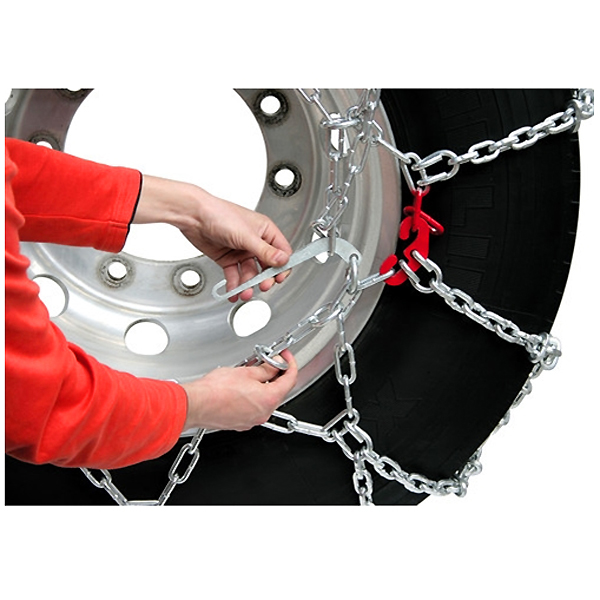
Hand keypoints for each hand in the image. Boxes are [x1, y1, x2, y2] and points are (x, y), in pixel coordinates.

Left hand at [134, 175, 292, 300]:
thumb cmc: (219, 214)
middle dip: (264, 278)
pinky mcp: (228, 258)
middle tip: (262, 286)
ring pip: (250, 273)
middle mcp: (254, 241)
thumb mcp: (246, 235)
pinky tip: (233, 291)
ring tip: (244, 292)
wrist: (193, 216)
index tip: (279, 277)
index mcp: (264, 231)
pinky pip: (234, 275)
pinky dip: (234, 285)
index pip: (281, 251)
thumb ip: (265, 251)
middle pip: (266, 266)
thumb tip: (282, 260)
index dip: (282, 266)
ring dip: (247, 285)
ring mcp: (241, 251)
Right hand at [180, 350, 296, 430]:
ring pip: (265, 399)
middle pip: (278, 391)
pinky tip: (243, 386)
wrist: (196, 405)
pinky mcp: (240, 422)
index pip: (290, 380)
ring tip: (252, 372)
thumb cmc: (215, 391)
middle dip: (276, 375)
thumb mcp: (245, 371)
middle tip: (270, 361)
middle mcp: (263, 413)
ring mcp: (252, 420)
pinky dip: (253, 396)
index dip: (290, 364)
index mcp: (268, 399)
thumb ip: (265, 369)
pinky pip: (253, 407)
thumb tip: (274, 365)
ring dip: (263, 385)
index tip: (286, 357)